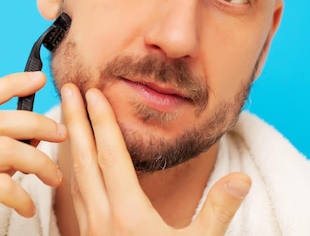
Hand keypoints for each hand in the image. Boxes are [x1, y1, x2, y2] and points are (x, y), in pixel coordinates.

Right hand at [0, 72, 66, 235]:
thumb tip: (36, 126)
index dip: (9, 84)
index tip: (39, 79)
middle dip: (36, 123)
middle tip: (61, 134)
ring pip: (3, 149)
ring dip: (39, 161)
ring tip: (54, 178)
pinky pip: (2, 185)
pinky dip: (24, 195)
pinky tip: (27, 207)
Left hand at [60, 83, 249, 235]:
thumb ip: (218, 211)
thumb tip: (242, 178)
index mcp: (129, 215)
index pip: (111, 157)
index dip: (102, 122)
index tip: (92, 93)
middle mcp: (102, 219)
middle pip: (84, 159)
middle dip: (75, 121)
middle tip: (69, 88)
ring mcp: (90, 231)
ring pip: (75, 177)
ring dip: (70, 143)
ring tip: (67, 115)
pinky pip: (75, 196)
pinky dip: (72, 171)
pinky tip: (73, 163)